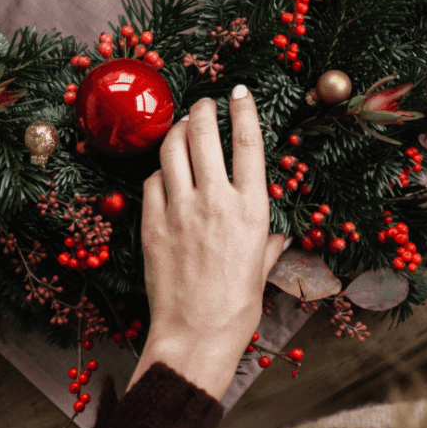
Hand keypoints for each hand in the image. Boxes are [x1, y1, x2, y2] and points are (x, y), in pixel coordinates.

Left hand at [127, 85, 284, 400]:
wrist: (195, 335)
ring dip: (176, 130)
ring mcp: (179, 210)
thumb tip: (275, 235)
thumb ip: (267, 242)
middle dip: (203, 110)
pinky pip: (152, 182)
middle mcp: (215, 202)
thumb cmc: (236, 308)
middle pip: (204, 135)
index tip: (238, 92)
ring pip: (171, 150)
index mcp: (250, 210)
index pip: (248, 144)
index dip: (242, 111)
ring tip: (181, 124)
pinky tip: (164, 171)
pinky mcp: (152, 223)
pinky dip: (159, 170)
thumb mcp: (261, 269)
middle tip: (204, 103)